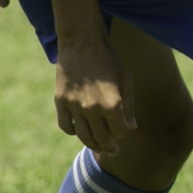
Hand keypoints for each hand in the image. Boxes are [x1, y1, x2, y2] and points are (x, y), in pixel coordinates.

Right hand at [53, 34, 134, 153]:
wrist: (82, 41)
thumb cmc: (109, 59)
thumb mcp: (126, 79)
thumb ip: (129, 106)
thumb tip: (131, 128)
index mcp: (112, 103)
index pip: (120, 131)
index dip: (124, 132)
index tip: (125, 130)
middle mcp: (92, 108)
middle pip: (102, 137)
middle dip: (110, 146)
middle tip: (114, 151)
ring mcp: (74, 106)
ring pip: (83, 135)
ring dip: (92, 144)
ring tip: (99, 146)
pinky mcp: (61, 101)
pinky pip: (66, 125)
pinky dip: (73, 131)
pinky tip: (80, 131)